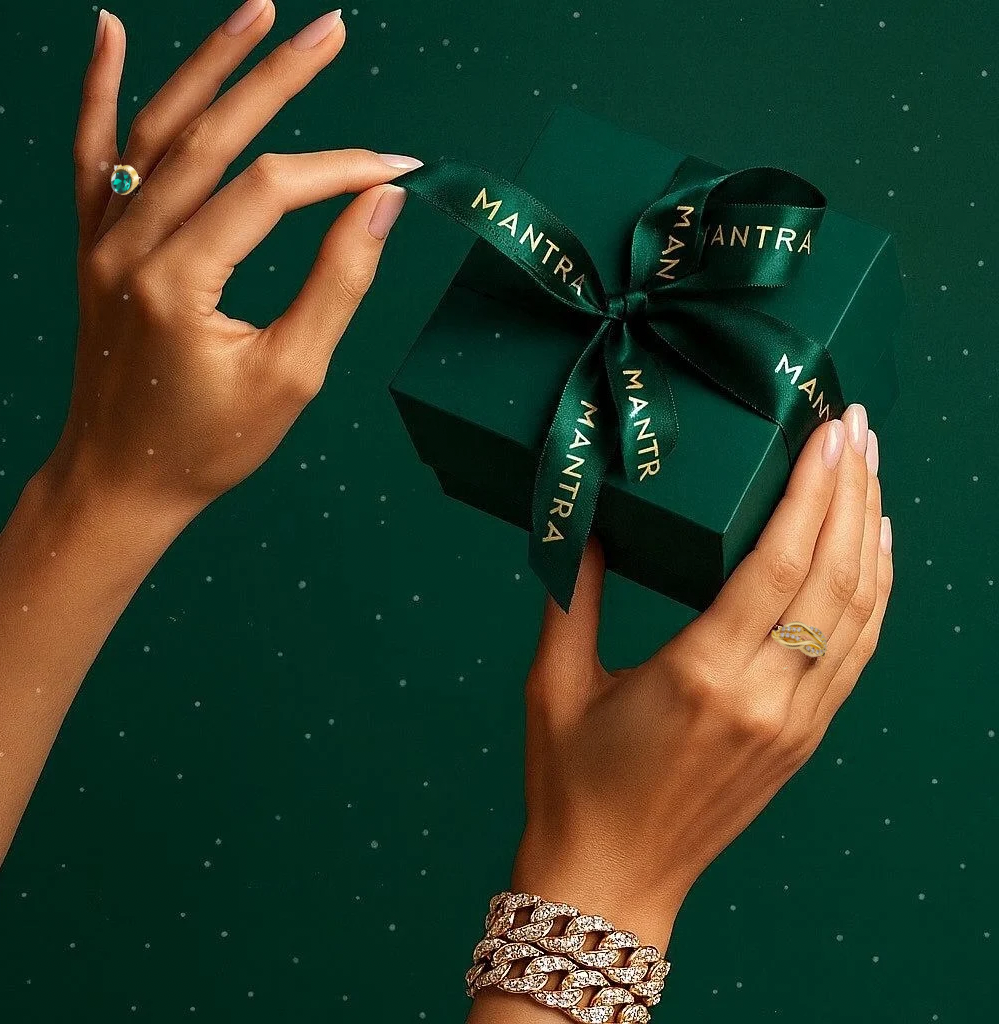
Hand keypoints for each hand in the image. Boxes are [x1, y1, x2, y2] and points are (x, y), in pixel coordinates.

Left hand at [46, 1, 421, 526]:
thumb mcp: (290, 377)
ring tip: (258, 12)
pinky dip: (98, 90)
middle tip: (331, 30)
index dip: (340, 170)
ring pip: (153, 129)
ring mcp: (101, 242)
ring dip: (207, 65)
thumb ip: (335, 285)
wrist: (121, 478)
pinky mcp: (91, 247)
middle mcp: (129, 247)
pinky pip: (89, 154)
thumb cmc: (209, 443)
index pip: (271, 191)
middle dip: (277, 78)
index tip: (399, 166)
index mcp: (178, 283)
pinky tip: (110, 30)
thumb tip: (380, 206)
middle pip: (211, 136)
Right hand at [510, 404, 891, 953]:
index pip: (780, 564)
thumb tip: (586, 522)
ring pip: (860, 612)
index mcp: (701, 676)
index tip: (827, 432)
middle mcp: (765, 697)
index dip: (811, 492)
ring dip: (872, 534)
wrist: (611, 881)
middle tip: (855, 425)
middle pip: (834, 576)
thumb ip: (572, 594)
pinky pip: (857, 652)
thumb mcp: (555, 682)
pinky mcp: (804, 739)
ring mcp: (795, 722)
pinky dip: (875, 594)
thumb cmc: (572, 783)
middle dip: (852, 493)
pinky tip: (874, 551)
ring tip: (870, 470)